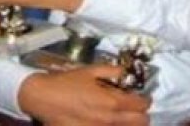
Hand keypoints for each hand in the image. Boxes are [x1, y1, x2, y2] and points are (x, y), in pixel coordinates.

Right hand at [18, 65, 150, 124]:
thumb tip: (125, 73)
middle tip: (136, 107)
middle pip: (140, 123)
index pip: (141, 105)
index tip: (143, 97)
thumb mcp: (91, 70)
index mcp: (112, 102)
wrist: (44, 98)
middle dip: (142, 114)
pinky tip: (109, 121)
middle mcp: (110, 121)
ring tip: (124, 115)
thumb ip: (112, 71)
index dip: (145, 100)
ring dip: (129, 123)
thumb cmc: (67, 82)